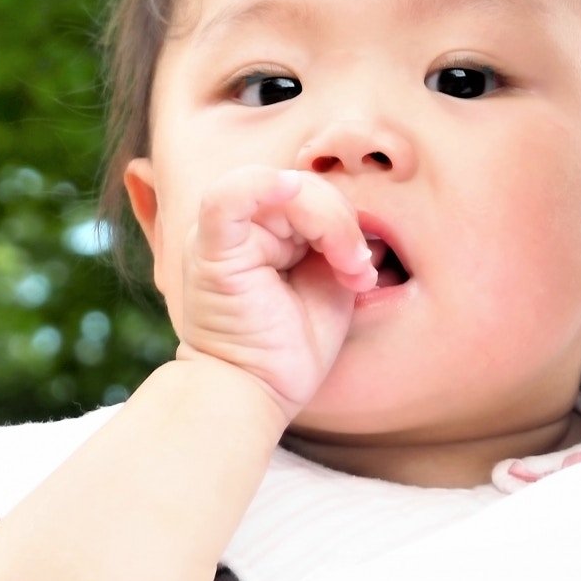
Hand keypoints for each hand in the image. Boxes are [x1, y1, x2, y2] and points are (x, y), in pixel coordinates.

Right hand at [171, 166, 376, 419]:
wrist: (253, 394)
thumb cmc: (287, 348)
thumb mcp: (327, 282)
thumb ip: (337, 239)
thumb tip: (368, 215)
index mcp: (262, 228)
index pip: (312, 191)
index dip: (346, 218)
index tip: (365, 269)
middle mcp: (238, 225)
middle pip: (305, 186)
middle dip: (344, 224)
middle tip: (360, 272)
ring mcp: (220, 233)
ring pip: (287, 188)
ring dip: (332, 225)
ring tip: (348, 272)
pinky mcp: (211, 249)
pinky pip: (228, 197)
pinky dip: (262, 186)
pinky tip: (290, 190)